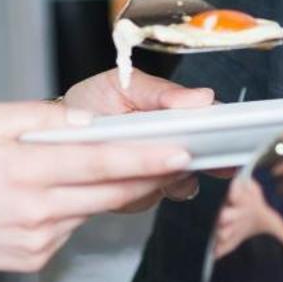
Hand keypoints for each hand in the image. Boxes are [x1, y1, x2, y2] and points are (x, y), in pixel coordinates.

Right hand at [0, 101, 191, 272]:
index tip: (180, 151)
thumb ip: (35, 117)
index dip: (144, 158)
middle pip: (110, 193)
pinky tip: (56, 192)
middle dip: (151, 175)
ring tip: (120, 164)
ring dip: (111, 189)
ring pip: (92, 209)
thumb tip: (82, 122)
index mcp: (22, 170)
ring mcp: (36, 241)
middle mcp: (35, 211)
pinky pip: (70, 227)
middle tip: (182, 156)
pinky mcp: (34, 259)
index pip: (99, 163)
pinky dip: (76, 207)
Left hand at [62, 69, 213, 207]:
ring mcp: (157, 173)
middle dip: (208, 159)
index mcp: (174, 114)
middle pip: (206, 158)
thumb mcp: (122, 84)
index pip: (211, 121)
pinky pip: (149, 197)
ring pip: (180, 182)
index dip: (224, 128)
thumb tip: (202, 97)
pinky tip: (125, 173)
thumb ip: (160, 91)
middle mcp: (172, 146)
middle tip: (195, 152)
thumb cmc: (91, 103)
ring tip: (147, 157)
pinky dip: (140, 187)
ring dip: (168, 174)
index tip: (228, 131)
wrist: (54, 134)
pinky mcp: (138, 196)